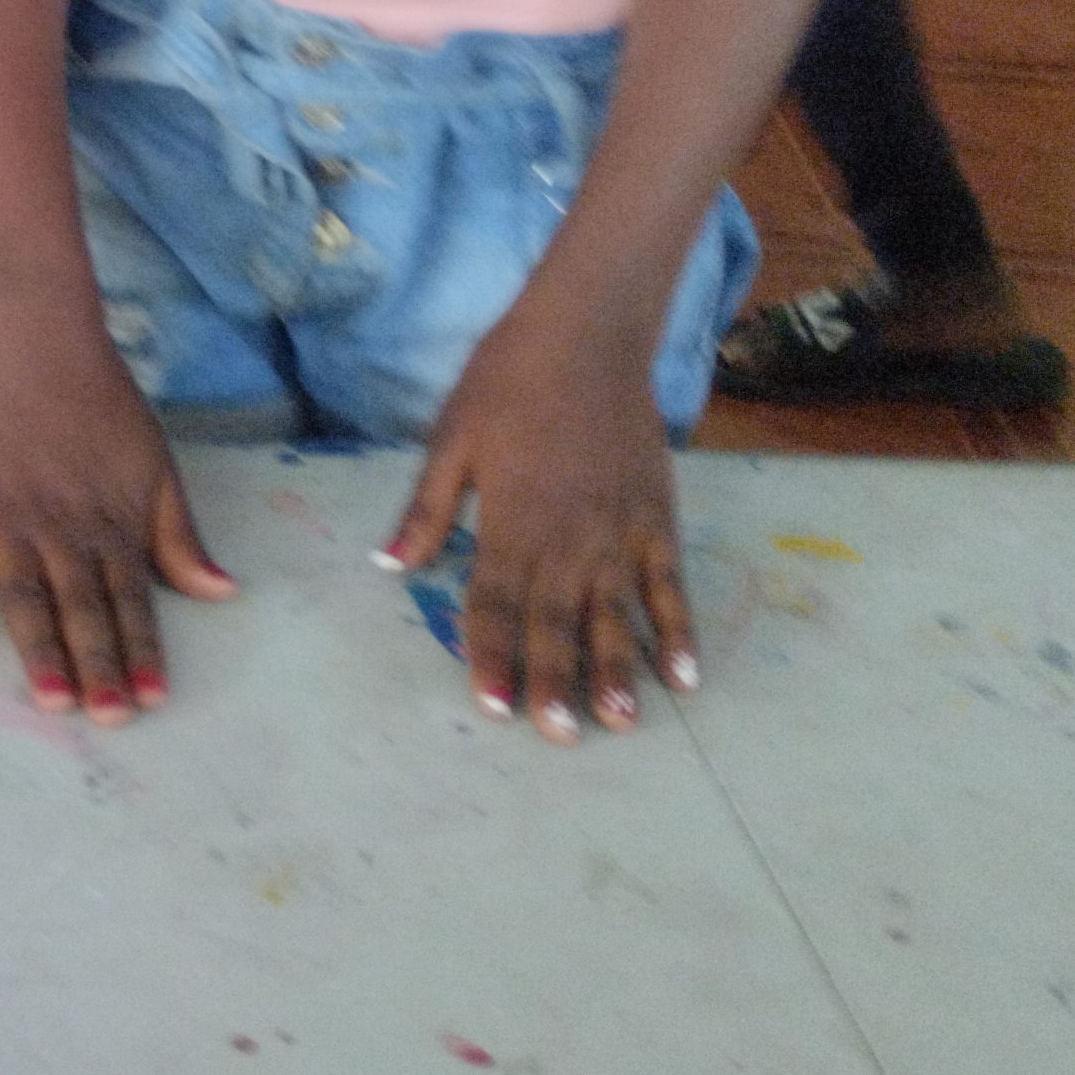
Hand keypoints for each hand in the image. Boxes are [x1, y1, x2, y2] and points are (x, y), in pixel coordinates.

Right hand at [0, 287, 232, 716]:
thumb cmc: (96, 395)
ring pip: (25, 597)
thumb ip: (179, 533)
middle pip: (82, 608)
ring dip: (40, 651)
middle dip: (99, 666)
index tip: (152, 699)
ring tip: (53, 700)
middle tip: (107, 716)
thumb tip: (220, 591)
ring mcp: (4, 518)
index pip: (133, 599)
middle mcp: (61, 529)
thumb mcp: (153, 460)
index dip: (142, 651)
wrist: (28, 332)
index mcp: (111, 521)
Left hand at [378, 305, 696, 740]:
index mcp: (507, 523)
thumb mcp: (450, 439)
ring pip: (615, 616)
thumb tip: (389, 565)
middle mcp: (564, 540)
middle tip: (558, 738)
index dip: (489, 657)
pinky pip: (668, 586)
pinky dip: (677, 632)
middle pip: (556, 624)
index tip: (494, 707)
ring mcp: (617, 534)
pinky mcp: (656, 520)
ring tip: (619, 724)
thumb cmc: (506, 382)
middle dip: (554, 683)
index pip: (492, 605)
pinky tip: (684, 676)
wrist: (585, 336)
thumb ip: (426, 508)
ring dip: (616, 672)